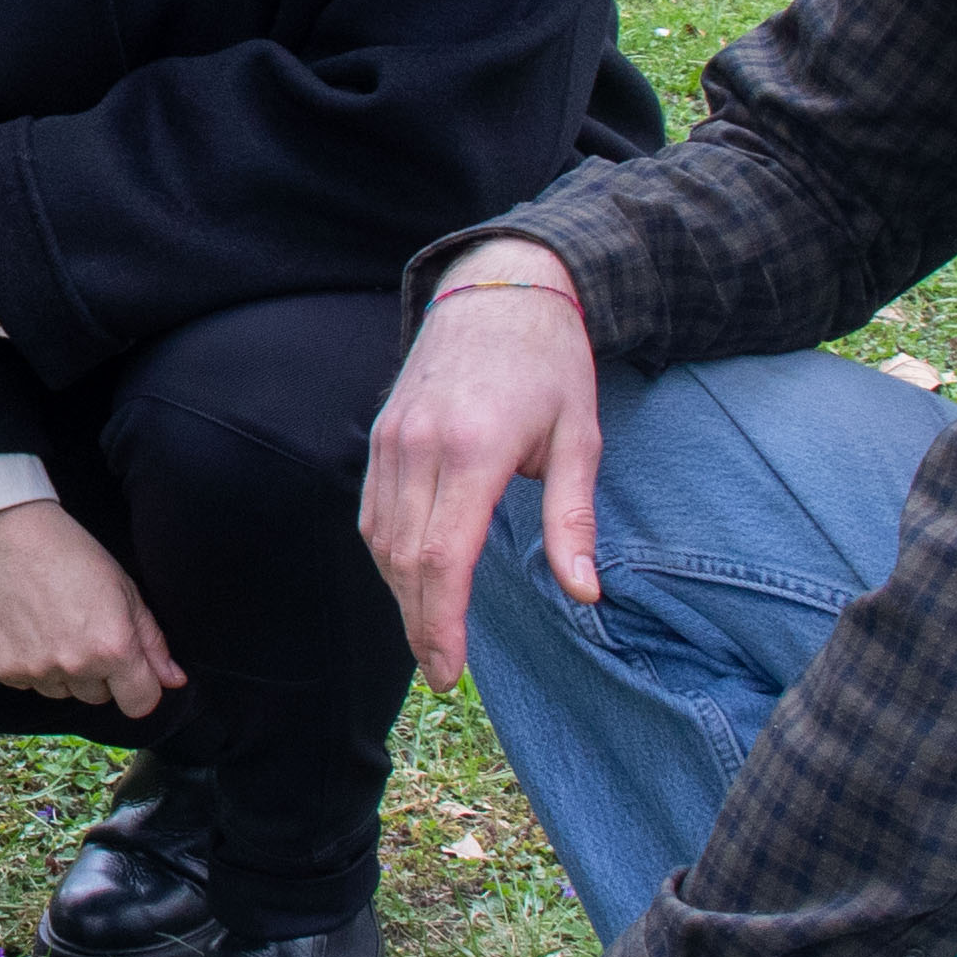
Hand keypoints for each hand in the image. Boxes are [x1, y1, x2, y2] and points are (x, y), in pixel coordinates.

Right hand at [0, 499, 184, 713]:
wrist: (6, 534)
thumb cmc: (71, 554)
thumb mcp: (125, 590)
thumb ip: (152, 642)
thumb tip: (174, 681)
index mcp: (113, 648)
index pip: (140, 704)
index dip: (140, 686)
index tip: (130, 670)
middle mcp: (75, 666)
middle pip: (99, 698)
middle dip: (98, 673)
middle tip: (83, 629)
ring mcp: (35, 671)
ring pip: (62, 692)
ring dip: (63, 671)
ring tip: (52, 625)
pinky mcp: (2, 670)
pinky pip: (28, 684)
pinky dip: (30, 664)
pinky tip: (27, 628)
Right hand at [356, 251, 598, 684]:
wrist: (502, 285)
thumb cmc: (551, 363)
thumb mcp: (580, 438)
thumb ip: (574, 521)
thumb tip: (585, 594)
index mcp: (475, 448)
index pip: (442, 558)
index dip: (441, 623)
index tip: (450, 670)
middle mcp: (421, 444)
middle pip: (403, 560)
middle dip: (420, 624)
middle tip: (443, 670)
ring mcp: (392, 437)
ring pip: (379, 539)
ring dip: (401, 595)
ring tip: (432, 632)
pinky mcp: (381, 432)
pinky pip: (371, 511)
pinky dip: (387, 556)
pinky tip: (412, 580)